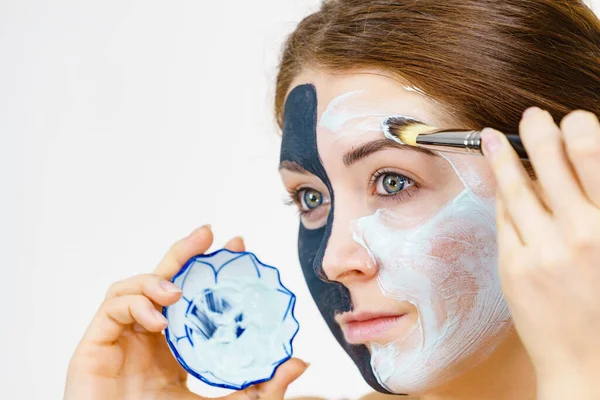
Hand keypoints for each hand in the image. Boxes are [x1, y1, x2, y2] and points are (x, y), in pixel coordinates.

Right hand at [64, 225, 307, 399]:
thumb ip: (261, 389)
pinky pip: (114, 306)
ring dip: (156, 279)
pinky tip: (159, 319)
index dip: (212, 270)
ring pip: (134, 286)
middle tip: (209, 234)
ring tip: (176, 292)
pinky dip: (137, 304)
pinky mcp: (95, 341)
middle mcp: (149, 334)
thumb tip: (299, 364)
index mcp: (176, 345)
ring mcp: (121, 336)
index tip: (237, 249)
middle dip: (185, 252)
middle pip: (165, 280)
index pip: (194, 297)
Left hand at [482, 109, 599, 399]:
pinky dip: (502, 195)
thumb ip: (599, 209)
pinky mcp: (514, 267)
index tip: (574, 120)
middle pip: (553, 161)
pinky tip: (497, 180)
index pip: (594, 155)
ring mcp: (544, 250)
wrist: (590, 369)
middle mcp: (583, 233)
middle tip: (532, 116)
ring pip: (518, 187)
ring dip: (504, 156)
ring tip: (494, 137)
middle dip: (539, 130)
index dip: (580, 129)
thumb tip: (586, 168)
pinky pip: (505, 219)